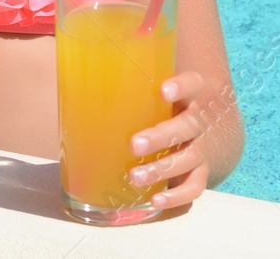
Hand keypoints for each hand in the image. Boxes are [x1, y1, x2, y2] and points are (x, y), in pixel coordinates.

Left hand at [129, 70, 213, 210]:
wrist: (189, 133)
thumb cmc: (156, 108)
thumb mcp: (147, 93)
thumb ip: (123, 87)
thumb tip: (78, 78)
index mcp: (187, 96)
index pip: (192, 84)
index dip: (181, 86)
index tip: (163, 90)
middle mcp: (198, 120)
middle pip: (189, 125)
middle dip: (162, 136)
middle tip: (134, 144)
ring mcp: (201, 148)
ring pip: (191, 157)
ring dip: (162, 169)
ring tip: (134, 176)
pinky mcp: (199, 173)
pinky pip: (195, 186)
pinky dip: (177, 196)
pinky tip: (155, 200)